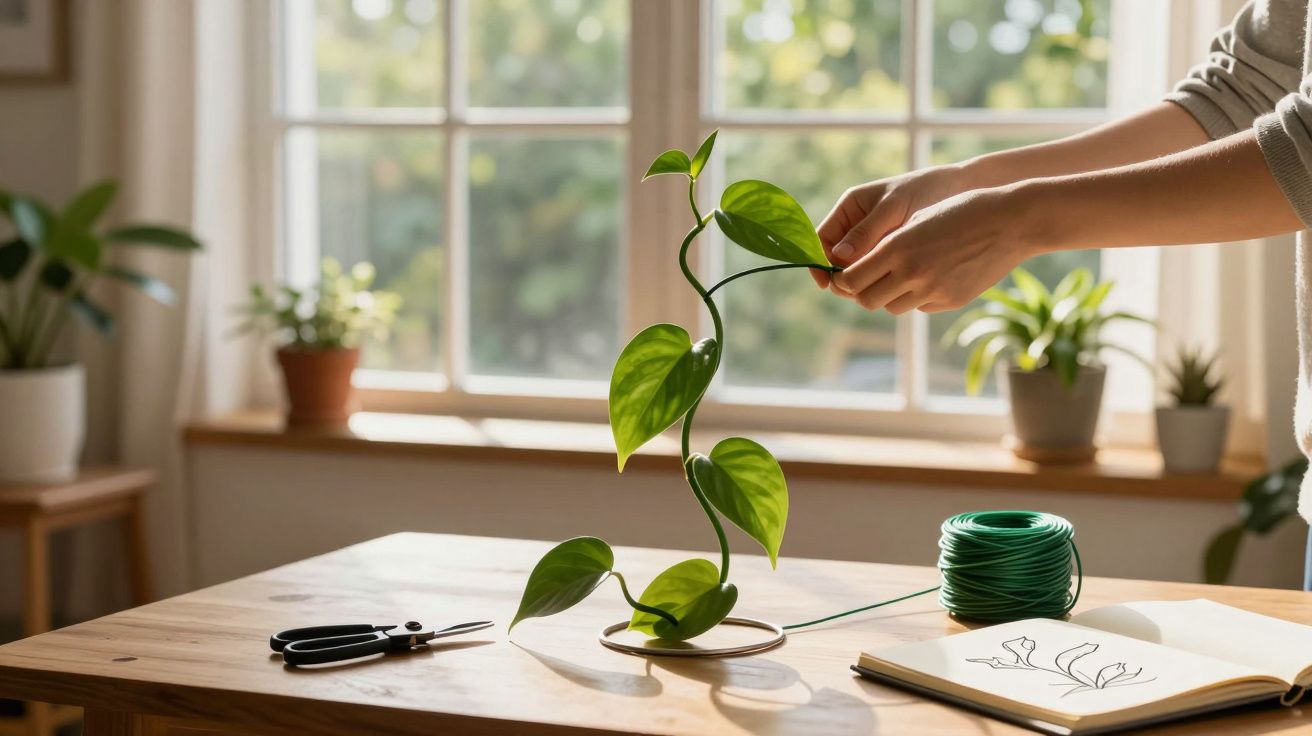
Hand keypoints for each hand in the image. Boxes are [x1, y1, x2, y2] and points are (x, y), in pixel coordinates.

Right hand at [813, 164, 973, 288]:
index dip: (820, 263)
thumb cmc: (925, 191)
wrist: (958, 191)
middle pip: (834, 259)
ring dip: (860, 283)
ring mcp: (871, 241)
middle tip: (856, 294)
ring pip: (853, 269)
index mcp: (849, 208)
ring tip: (877, 290)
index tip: (828, 283)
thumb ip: (867, 232)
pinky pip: (873, 271)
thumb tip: (839, 258)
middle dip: (841, 278)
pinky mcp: (888, 253)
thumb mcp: (893, 209)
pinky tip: (891, 287)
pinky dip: (877, 281)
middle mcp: (855, 225)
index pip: (822, 239)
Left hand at [831, 186, 1042, 313]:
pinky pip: (920, 307)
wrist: (1010, 222)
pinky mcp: (951, 301)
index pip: (851, 280)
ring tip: (899, 275)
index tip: (844, 274)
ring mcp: (933, 291)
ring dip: (888, 295)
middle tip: (866, 280)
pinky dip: (916, 297)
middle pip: (867, 300)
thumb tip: (857, 271)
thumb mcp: (916, 220)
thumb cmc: (961, 210)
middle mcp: (911, 273)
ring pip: (892, 307)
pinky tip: (929, 276)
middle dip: (861, 292)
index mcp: (897, 248)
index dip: (843, 280)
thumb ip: (886, 246)